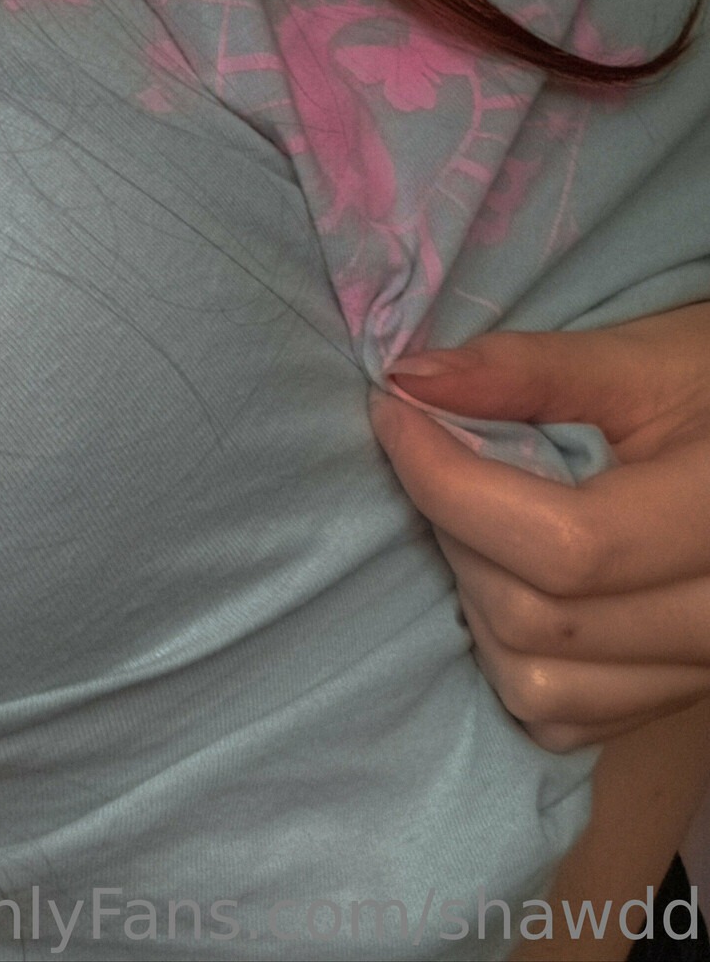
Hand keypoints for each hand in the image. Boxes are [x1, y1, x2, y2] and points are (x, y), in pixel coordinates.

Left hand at [369, 302, 709, 751]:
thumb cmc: (705, 391)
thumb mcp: (638, 359)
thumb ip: (525, 371)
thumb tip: (408, 382)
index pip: (564, 547)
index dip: (453, 484)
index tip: (394, 414)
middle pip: (535, 621)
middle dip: (456, 529)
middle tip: (444, 455)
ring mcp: (698, 678)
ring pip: (532, 681)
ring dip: (474, 593)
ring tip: (485, 516)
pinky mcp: (664, 705)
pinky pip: (553, 714)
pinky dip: (507, 650)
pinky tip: (515, 575)